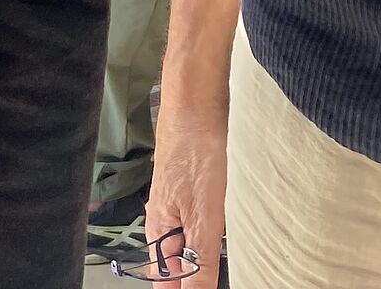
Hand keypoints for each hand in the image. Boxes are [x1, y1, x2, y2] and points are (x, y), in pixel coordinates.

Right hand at [143, 103, 228, 280]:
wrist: (195, 110)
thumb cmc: (194, 156)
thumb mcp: (203, 216)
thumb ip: (199, 260)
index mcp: (159, 234)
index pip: (164, 282)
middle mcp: (162, 223)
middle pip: (174, 266)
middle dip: (192, 277)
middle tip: (213, 277)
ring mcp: (174, 206)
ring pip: (185, 245)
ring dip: (200, 258)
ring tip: (217, 260)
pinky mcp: (188, 191)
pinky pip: (193, 224)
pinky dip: (207, 235)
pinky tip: (221, 233)